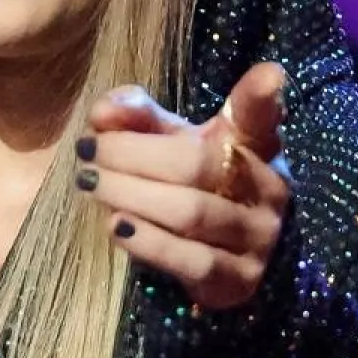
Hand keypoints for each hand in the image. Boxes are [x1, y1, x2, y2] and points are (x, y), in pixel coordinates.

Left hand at [77, 63, 290, 309]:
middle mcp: (267, 188)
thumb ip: (137, 118)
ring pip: (190, 213)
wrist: (226, 260)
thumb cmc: (194, 186)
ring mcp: (259, 237)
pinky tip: (116, 225)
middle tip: (88, 151)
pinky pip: (192, 261)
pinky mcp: (241, 282)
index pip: (260, 115)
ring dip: (130, 196)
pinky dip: (148, 242)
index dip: (263, 95)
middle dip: (131, 155)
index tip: (269, 74)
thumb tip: (102, 112)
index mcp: (254, 144)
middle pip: (195, 164)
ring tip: (91, 183)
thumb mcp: (172, 143)